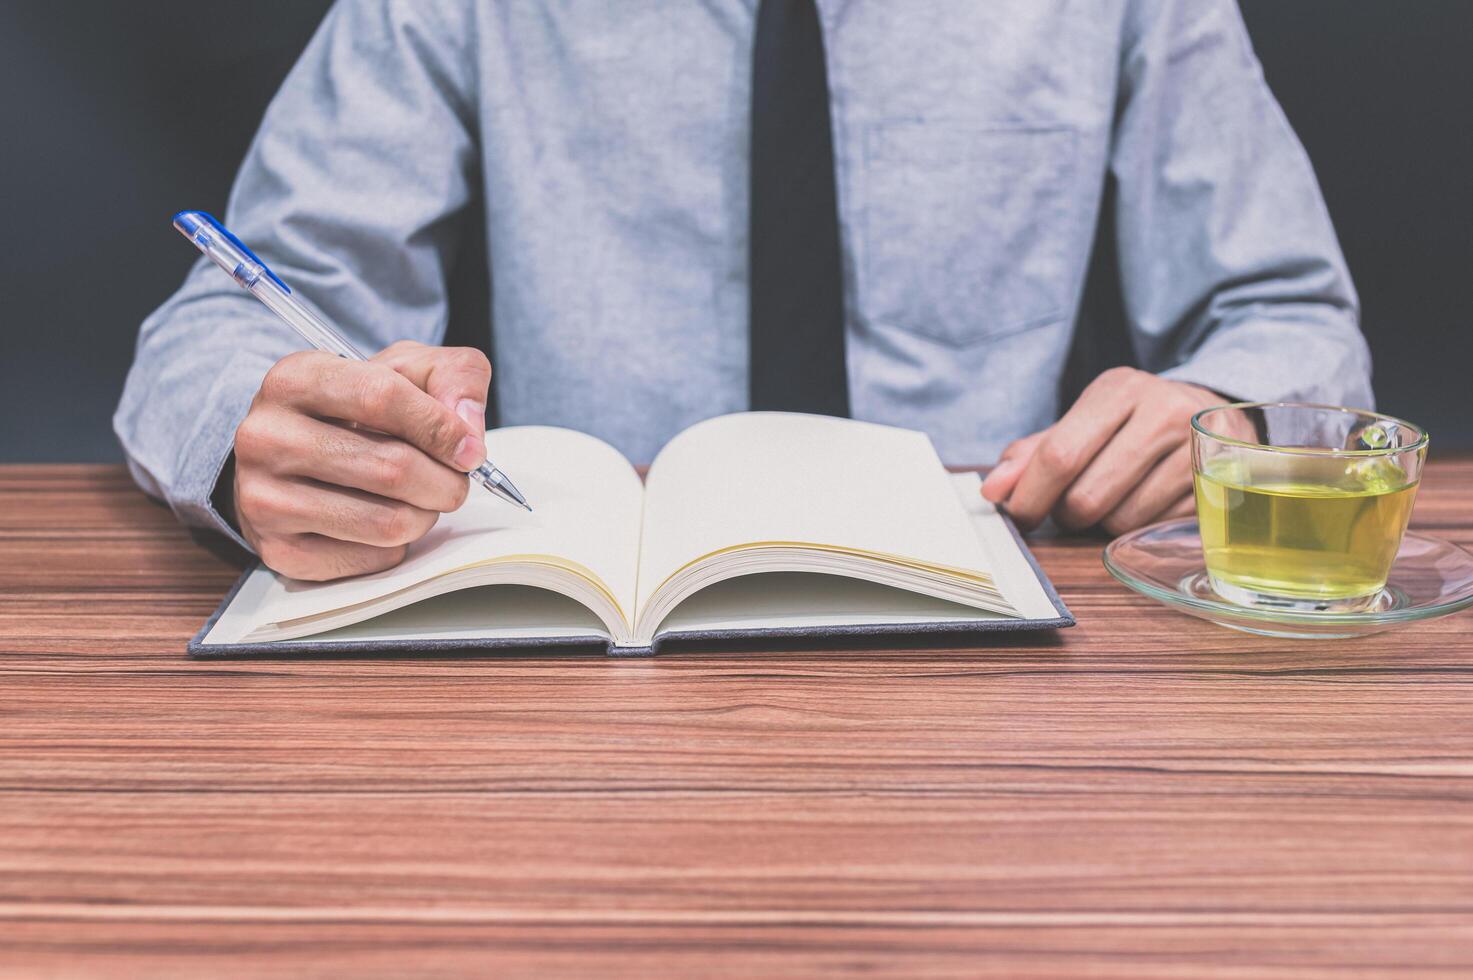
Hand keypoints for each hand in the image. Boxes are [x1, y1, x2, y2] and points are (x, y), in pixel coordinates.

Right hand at [231, 340, 491, 579]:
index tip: (470, 450)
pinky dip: (395, 547)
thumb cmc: (356, 407)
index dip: (440, 428)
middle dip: (445, 482)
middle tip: (453, 482)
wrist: (291, 453)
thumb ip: (453, 377)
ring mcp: (262, 497)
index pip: (381, 397)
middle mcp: (266, 436)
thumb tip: (468, 432)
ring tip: (420, 501)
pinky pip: (369, 560)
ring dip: (425, 516)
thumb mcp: (406, 369)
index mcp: (296, 378)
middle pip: (392, 468)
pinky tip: (383, 522)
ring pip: (387, 523)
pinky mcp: (277, 549)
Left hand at [980, 367, 1253, 534]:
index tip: (1017, 514)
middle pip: (1086, 497)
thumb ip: (1033, 454)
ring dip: (1104, 523)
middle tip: (1071, 506)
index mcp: (1119, 389)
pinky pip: (1154, 530)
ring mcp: (1197, 450)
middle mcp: (1163, 412)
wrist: (1213, 413)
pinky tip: (1147, 501)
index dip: (1029, 497)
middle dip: (1066, 514)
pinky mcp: (1217, 486)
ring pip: (1120, 521)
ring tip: (1115, 496)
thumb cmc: (1133, 422)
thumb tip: (992, 489)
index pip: (1059, 456)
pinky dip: (1138, 527)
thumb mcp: (1084, 423)